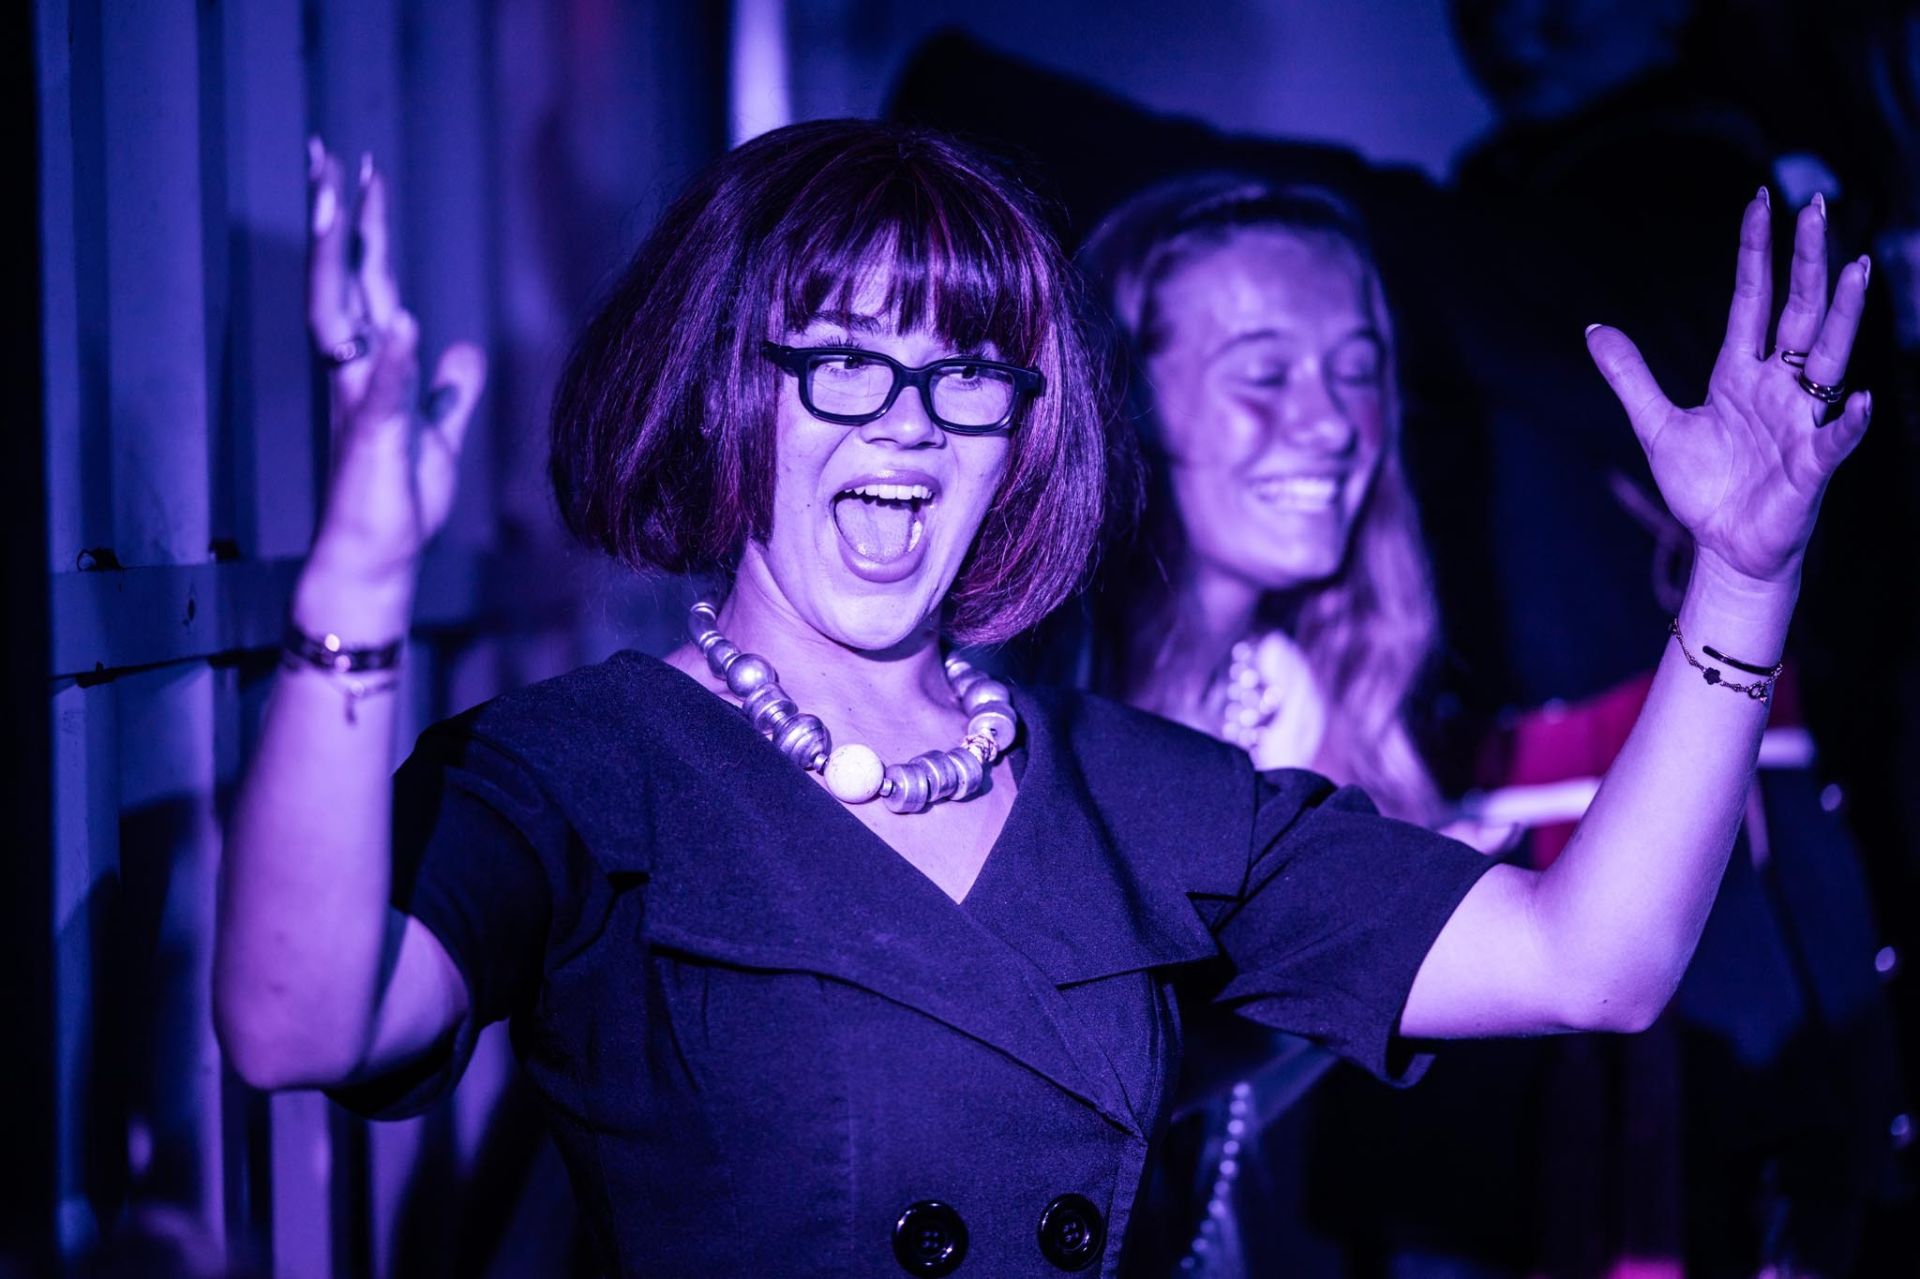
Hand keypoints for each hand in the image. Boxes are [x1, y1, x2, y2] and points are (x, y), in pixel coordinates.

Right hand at [304, 140, 485, 588]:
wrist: (378, 557)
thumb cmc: (399, 499)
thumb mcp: (438, 434)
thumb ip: (447, 390)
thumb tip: (459, 348)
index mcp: (374, 366)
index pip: (367, 282)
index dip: (365, 228)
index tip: (360, 172)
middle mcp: (357, 373)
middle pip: (342, 281)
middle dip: (336, 219)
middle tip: (323, 154)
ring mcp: (360, 401)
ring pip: (342, 318)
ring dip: (342, 263)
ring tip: (342, 206)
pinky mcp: (374, 438)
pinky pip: (383, 390)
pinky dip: (395, 357)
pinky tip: (406, 320)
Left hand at [1585, 191, 1870, 586]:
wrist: (1724, 546)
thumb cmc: (1704, 487)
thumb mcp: (1655, 425)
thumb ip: (1630, 376)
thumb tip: (1594, 328)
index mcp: (1740, 372)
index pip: (1754, 299)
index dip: (1756, 254)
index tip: (1760, 203)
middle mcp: (1778, 386)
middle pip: (1799, 312)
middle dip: (1806, 262)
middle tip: (1815, 207)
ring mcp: (1799, 421)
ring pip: (1830, 358)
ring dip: (1846, 316)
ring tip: (1858, 268)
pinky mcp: (1810, 466)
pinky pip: (1836, 439)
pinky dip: (1849, 422)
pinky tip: (1863, 399)